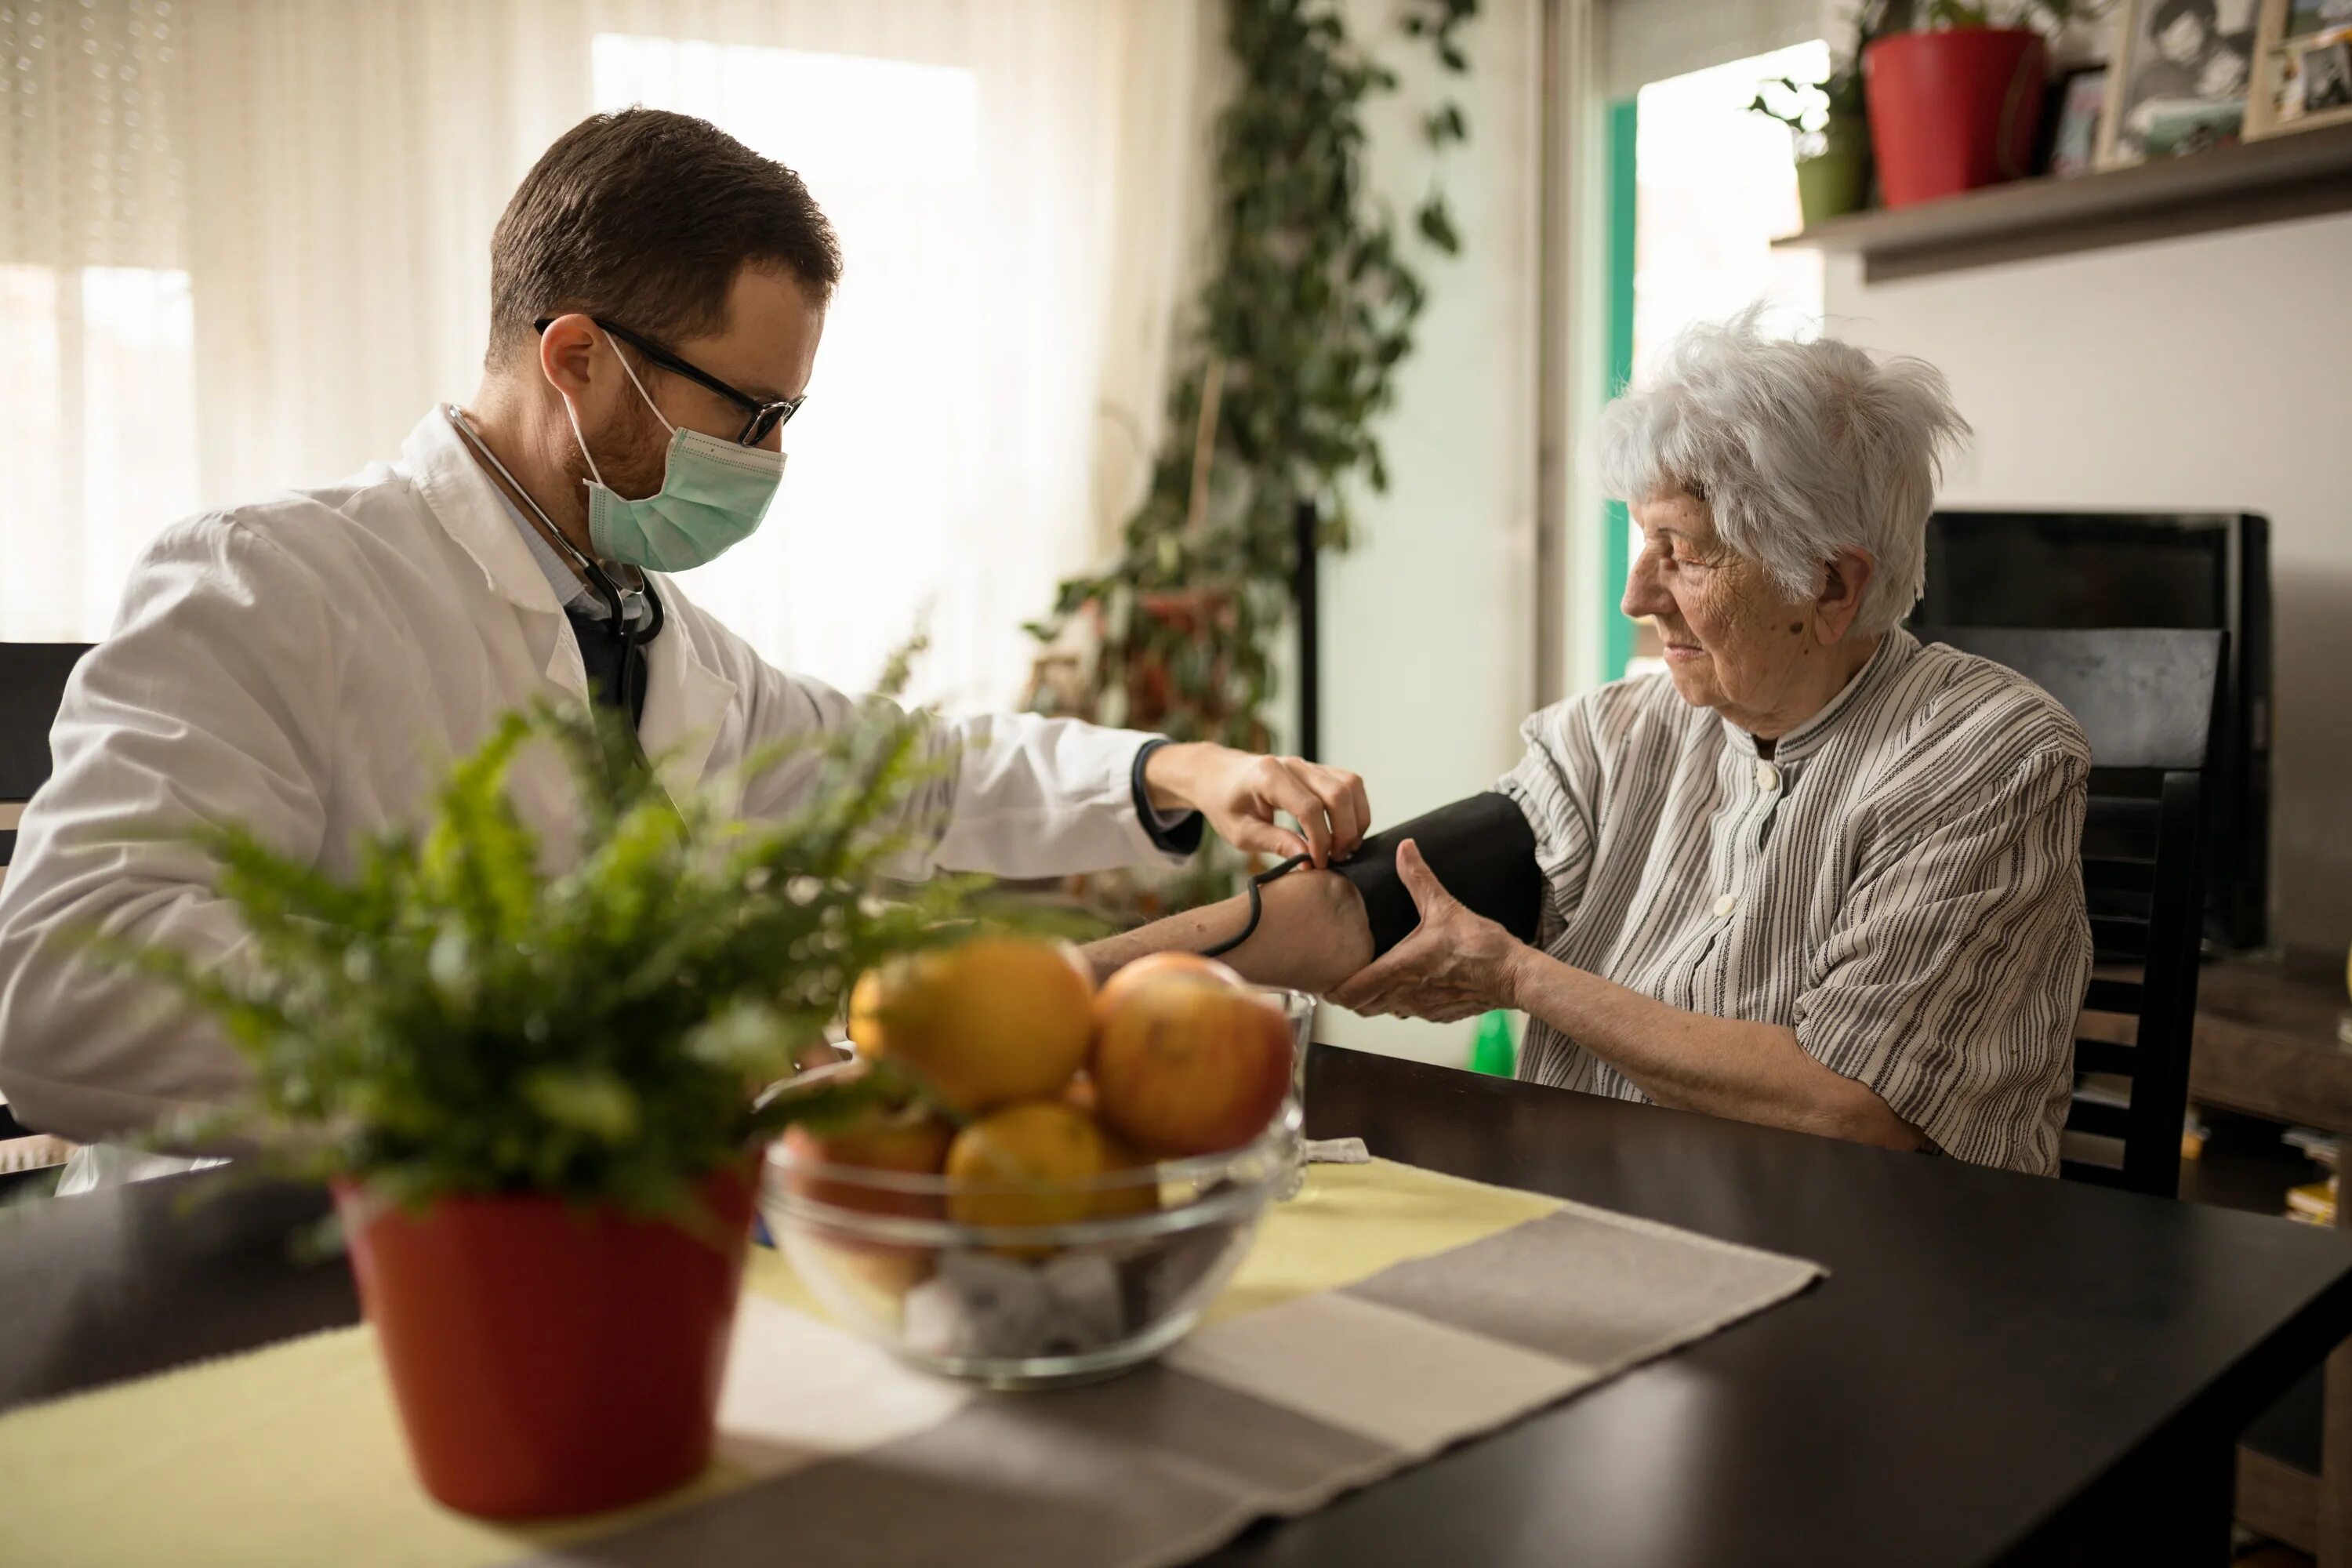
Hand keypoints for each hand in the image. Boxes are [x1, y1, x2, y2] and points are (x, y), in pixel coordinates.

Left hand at [1144, 743, 1368, 867]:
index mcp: (1269, 777)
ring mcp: (1308, 764)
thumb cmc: (1225, 804)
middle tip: (1336, 859)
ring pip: (1350, 785)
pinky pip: (1349, 784)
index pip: (1309, 808)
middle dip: (1344, 832)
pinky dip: (1355, 809)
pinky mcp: (1318, 770)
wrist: (1218, 776)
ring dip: (1355, 819)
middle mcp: (1293, 765)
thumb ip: (1276, 843)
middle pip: (1338, 794)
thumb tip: (1309, 860)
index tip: (1317, 864)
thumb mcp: (1241, 832)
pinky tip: (1344, 832)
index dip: (1320, 840)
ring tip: (1344, 848)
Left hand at [1329, 840, 1532, 1022]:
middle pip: (1362, 1007)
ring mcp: (1422, 1009)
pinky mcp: (1439, 1014)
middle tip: (1346, 974)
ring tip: (1374, 976)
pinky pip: (1411, 1012)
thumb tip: (1404, 848)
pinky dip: (1402, 1001)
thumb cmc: (1480, 946)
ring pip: (1385, 1010)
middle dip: (1350, 994)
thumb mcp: (1444, 906)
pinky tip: (1410, 982)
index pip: (1351, 993)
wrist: (1514, 975)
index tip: (1325, 979)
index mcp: (1400, 970)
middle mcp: (1405, 995)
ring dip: (1376, 998)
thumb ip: (1418, 878)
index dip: (1333, 990)